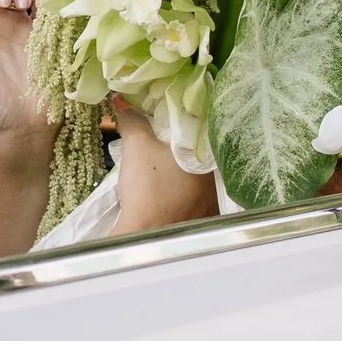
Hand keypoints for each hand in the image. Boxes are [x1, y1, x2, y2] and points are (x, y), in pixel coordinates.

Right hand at [107, 94, 217, 233]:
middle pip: (191, 150)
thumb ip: (133, 121)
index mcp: (208, 154)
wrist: (148, 236)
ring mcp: (210, 201)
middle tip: (147, 137)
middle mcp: (215, 176)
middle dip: (169, 143)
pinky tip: (155, 190)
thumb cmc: (149, 187)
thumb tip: (125, 104)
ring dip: (171, 168)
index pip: (194, 125)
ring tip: (148, 165)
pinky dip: (171, 190)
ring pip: (188, 174)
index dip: (173, 117)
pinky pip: (185, 195)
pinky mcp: (199, 219)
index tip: (154, 114)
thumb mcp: (137, 146)